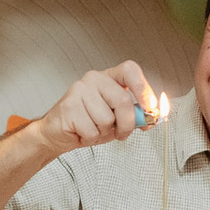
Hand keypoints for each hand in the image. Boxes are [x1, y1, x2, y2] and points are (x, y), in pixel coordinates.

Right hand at [33, 61, 156, 157]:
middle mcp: (94, 79)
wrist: (57, 134)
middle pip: (123, 100)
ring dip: (103, 133)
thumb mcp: (116, 119)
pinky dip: (90, 138)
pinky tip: (81, 133)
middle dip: (127, 124)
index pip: (130, 70)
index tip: (150, 107)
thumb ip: (134, 115)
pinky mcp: (69, 106)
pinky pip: (92, 130)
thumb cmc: (87, 124)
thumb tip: (152, 117)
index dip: (143, 88)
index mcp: (108, 78)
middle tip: (121, 133)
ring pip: (107, 119)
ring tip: (92, 129)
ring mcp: (79, 90)